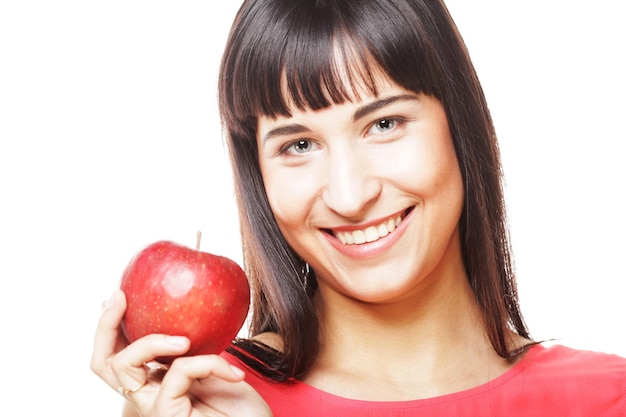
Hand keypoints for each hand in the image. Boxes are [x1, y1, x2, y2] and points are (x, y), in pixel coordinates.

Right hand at [91, 290, 271, 416]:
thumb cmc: (242, 408)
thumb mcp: (217, 366)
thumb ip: (196, 347)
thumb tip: (186, 309)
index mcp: (156, 382)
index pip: (118, 356)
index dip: (109, 327)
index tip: (121, 294)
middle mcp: (149, 396)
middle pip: (104, 365)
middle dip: (105, 326)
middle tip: (122, 297)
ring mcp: (155, 408)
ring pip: (125, 367)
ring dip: (151, 342)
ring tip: (185, 340)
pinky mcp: (166, 415)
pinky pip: (177, 373)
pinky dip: (207, 363)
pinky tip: (233, 373)